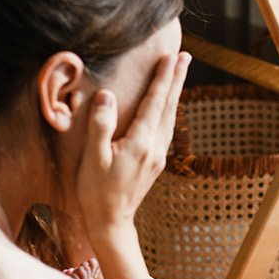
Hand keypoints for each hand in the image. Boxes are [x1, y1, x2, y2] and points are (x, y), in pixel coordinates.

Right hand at [76, 51, 190, 239]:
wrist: (111, 221)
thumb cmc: (96, 190)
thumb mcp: (93, 157)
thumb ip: (100, 125)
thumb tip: (107, 95)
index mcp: (140, 143)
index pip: (155, 102)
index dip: (163, 78)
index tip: (170, 57)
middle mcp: (155, 148)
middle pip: (168, 106)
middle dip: (176, 79)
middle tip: (185, 56)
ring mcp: (157, 156)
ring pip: (169, 117)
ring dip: (174, 93)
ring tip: (179, 73)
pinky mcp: (154, 162)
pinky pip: (165, 128)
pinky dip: (168, 110)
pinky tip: (167, 106)